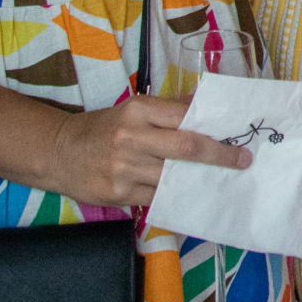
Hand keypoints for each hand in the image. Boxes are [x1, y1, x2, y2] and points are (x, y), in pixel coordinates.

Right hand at [47, 93, 249, 207]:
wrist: (59, 153)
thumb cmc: (104, 128)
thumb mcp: (134, 108)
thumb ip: (170, 108)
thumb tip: (206, 104)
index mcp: (139, 111)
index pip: (186, 117)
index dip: (214, 129)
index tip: (237, 136)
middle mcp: (132, 138)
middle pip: (186, 148)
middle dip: (219, 156)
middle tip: (242, 161)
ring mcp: (125, 168)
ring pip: (174, 177)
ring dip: (199, 180)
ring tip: (220, 180)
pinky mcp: (119, 194)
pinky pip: (157, 197)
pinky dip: (175, 196)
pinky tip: (190, 194)